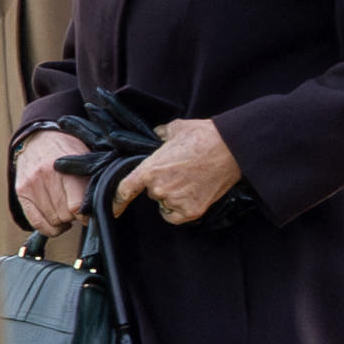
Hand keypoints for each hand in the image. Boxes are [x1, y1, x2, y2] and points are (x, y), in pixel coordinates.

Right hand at [13, 129, 90, 236]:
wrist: (39, 137)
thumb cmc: (67, 148)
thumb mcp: (84, 156)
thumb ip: (92, 180)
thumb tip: (102, 205)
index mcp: (65, 166)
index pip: (77, 206)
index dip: (86, 214)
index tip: (90, 212)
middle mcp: (46, 176)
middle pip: (65, 215)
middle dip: (75, 215)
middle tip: (77, 206)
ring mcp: (31, 185)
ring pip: (52, 220)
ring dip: (62, 220)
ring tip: (66, 209)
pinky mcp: (21, 192)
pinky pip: (36, 223)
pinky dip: (49, 228)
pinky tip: (57, 221)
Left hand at [113, 118, 241, 224]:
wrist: (230, 148)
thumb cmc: (202, 136)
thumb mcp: (174, 129)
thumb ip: (159, 135)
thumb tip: (156, 135)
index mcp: (150, 169)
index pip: (125, 189)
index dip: (117, 200)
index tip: (113, 209)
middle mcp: (160, 188)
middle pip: (152, 193)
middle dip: (161, 184)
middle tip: (179, 171)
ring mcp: (176, 201)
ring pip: (165, 204)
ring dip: (173, 196)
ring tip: (190, 179)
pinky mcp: (192, 211)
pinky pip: (176, 215)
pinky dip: (181, 208)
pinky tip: (192, 193)